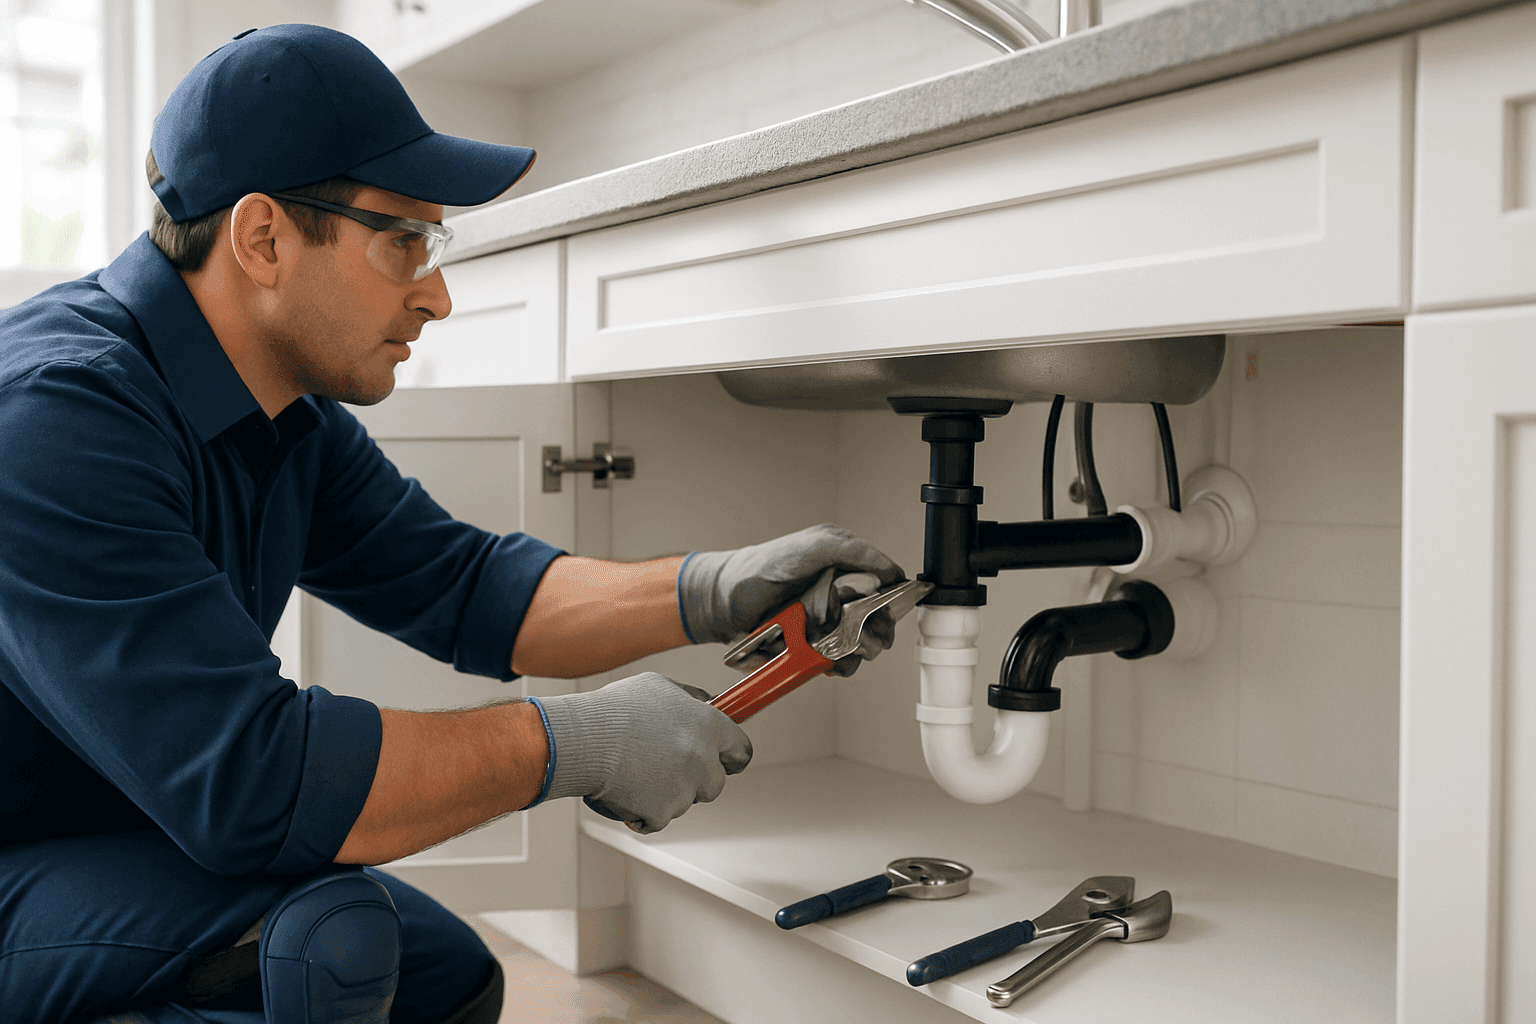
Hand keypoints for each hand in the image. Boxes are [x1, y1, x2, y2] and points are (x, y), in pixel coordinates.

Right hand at [531, 673, 751, 833]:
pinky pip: (659, 818)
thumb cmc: (614, 712)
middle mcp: (702, 759)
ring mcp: (684, 789)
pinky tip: (625, 789)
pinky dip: (643, 811)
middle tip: (666, 766)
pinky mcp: (662, 812)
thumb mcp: (659, 687)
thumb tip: (708, 703)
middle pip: (715, 783)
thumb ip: (691, 699)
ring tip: (636, 770)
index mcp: (708, 726)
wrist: (582, 741)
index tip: (723, 759)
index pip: (742, 750)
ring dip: (666, 793)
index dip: (731, 756)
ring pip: (685, 801)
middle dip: (695, 779)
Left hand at [677, 524, 904, 674]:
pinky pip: (834, 660)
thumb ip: (850, 550)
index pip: (883, 584)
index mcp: (843, 564)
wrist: (722, 600)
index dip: (890, 600)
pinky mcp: (811, 643)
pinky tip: (826, 663)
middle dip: (874, 633)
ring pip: (858, 644)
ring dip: (852, 652)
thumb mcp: (811, 547)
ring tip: (840, 652)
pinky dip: (833, 665)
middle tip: (868, 640)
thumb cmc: (760, 567)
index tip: (888, 614)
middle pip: (875, 620)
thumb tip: (886, 568)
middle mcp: (837, 592)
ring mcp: (825, 620)